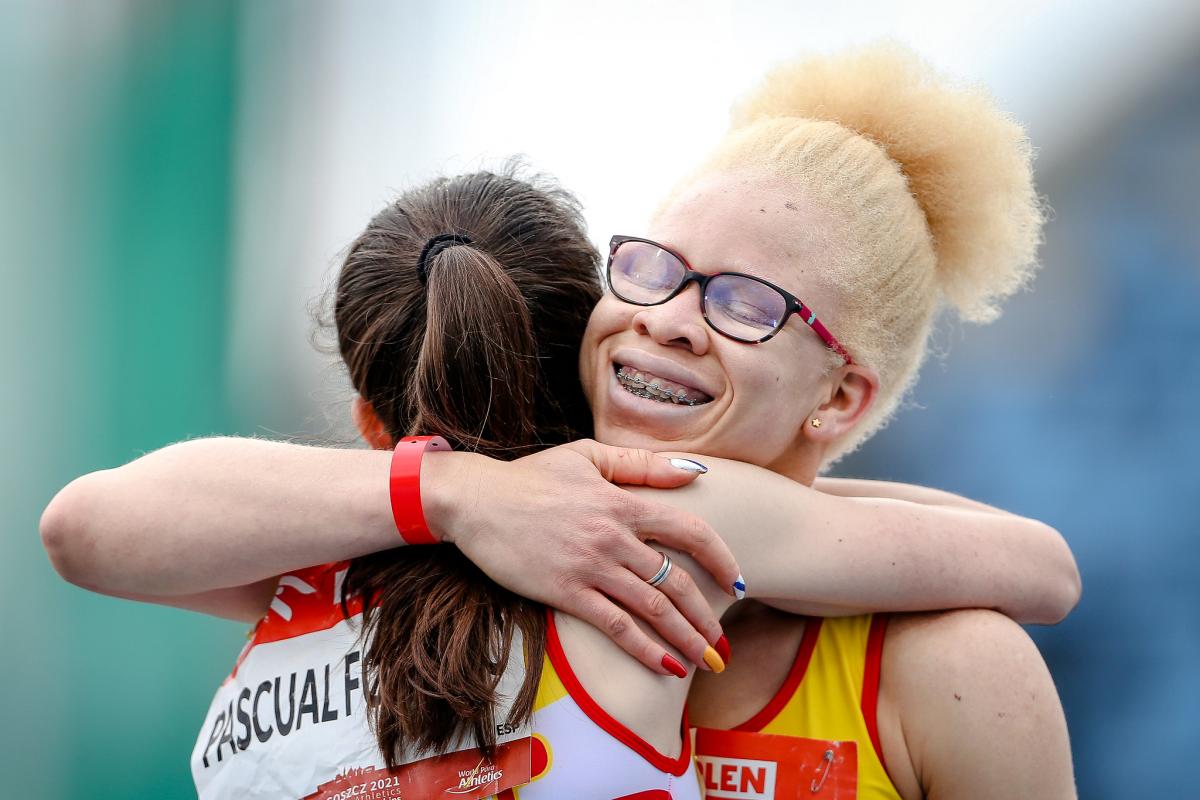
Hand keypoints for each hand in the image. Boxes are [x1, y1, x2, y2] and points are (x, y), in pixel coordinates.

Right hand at [423, 439, 740, 675]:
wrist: (475, 500)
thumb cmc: (531, 477)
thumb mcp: (587, 457)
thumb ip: (642, 465)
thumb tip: (696, 472)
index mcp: (622, 503)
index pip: (689, 532)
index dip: (721, 559)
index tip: (738, 582)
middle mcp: (613, 537)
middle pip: (678, 581)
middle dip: (708, 618)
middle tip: (725, 643)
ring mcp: (590, 567)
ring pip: (653, 609)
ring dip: (686, 639)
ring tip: (708, 662)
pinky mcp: (565, 592)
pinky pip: (616, 627)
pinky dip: (645, 650)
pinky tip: (666, 667)